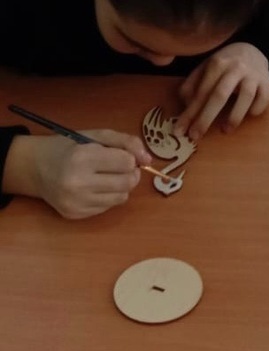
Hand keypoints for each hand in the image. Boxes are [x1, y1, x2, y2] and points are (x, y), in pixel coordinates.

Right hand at [8, 130, 147, 218]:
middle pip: (127, 182)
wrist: (36, 168)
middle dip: (131, 173)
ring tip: (109, 176)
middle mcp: (78, 183)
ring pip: (121, 198)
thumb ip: (127, 142)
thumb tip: (148, 159)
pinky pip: (107, 208)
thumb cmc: (70, 147)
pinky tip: (96, 187)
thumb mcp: (98, 135)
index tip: (122, 155)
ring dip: (122, 186)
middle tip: (122, 166)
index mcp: (83, 158)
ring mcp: (75, 202)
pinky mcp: (74, 215)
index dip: (130, 157)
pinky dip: (109, 197)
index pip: (126, 162)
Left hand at [174, 42, 268, 139]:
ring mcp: (253, 74)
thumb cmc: (224, 64)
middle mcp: (236, 67)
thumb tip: (186, 106)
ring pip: (246, 96)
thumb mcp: (205, 68)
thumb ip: (192, 84)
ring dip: (235, 116)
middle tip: (196, 136)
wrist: (252, 49)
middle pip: (220, 94)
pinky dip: (257, 109)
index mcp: (217, 63)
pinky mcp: (267, 81)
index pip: (201, 91)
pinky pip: (264, 98)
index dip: (190, 112)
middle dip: (206, 118)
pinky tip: (249, 115)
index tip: (180, 130)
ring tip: (225, 130)